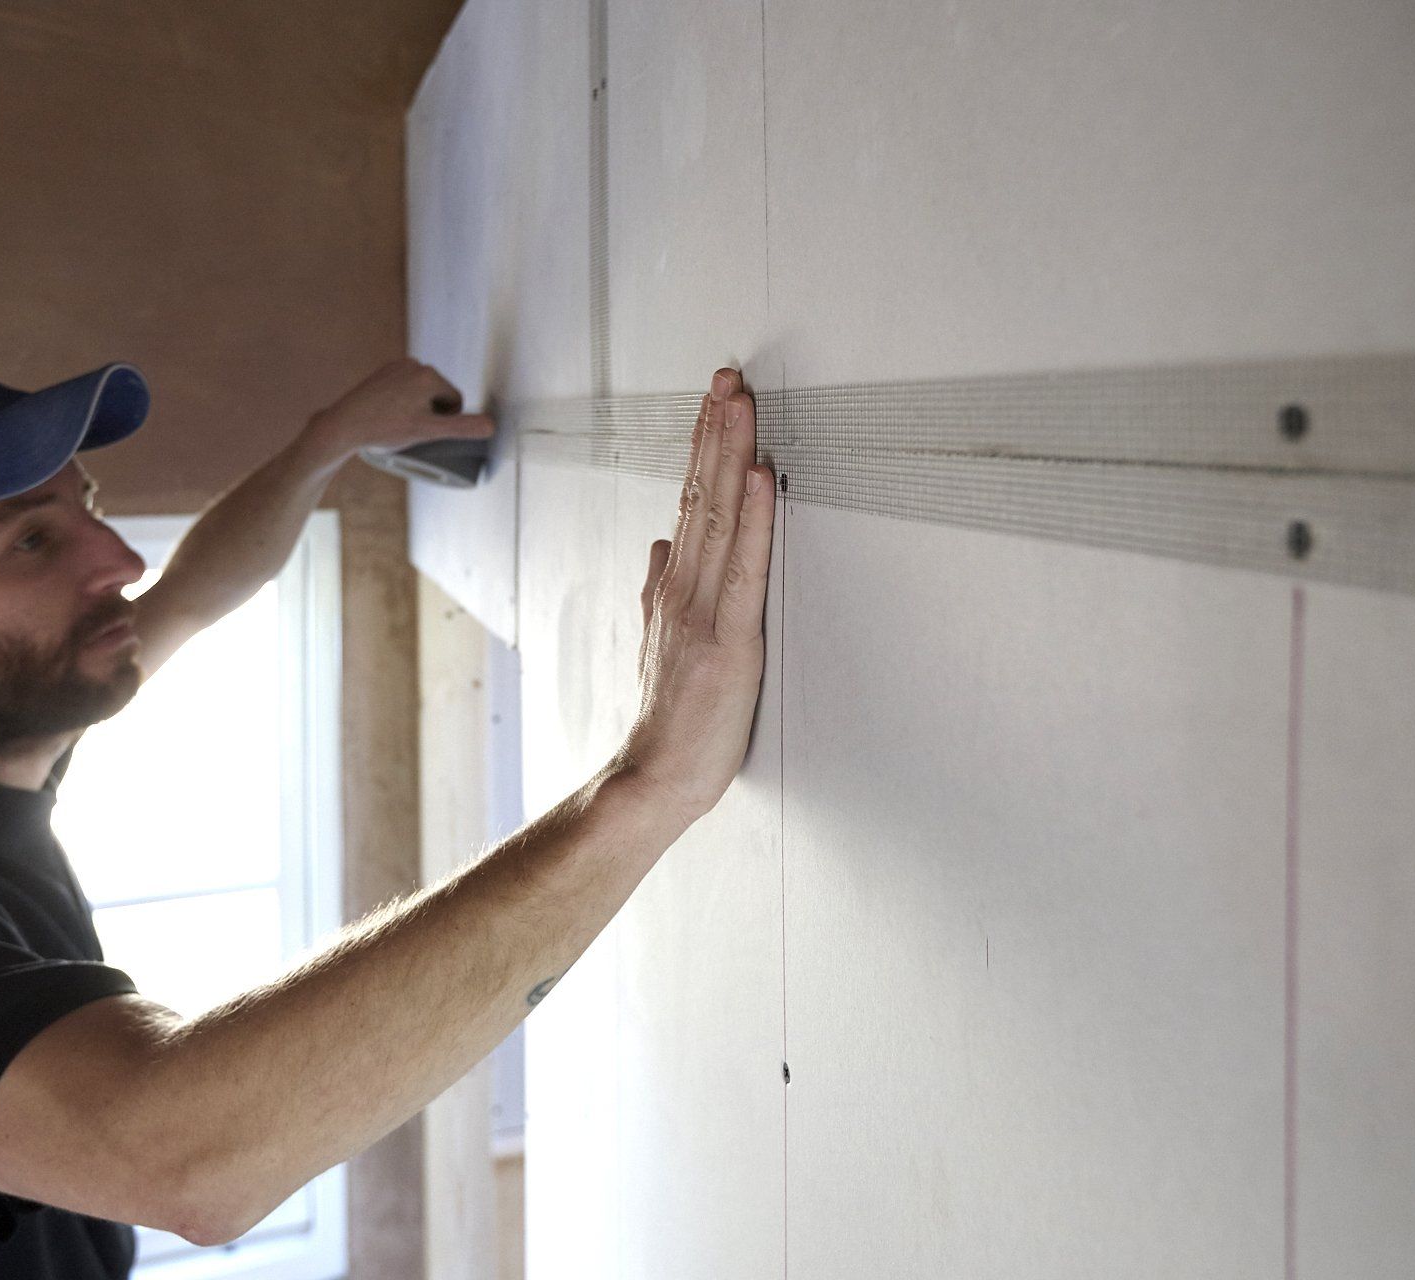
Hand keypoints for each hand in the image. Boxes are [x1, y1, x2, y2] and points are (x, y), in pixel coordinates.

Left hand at [303, 358, 494, 461]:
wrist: (343, 425)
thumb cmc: (385, 429)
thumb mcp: (428, 432)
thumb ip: (462, 427)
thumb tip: (491, 425)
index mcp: (430, 375)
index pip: (455, 402)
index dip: (443, 421)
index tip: (421, 428)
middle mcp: (415, 364)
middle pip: (438, 395)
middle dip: (429, 412)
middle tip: (406, 427)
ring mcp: (397, 366)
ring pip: (421, 393)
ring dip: (415, 408)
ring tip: (395, 421)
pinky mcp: (383, 372)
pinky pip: (404, 389)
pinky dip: (401, 402)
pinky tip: (386, 413)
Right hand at [620, 368, 775, 824]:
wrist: (654, 777)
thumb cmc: (669, 719)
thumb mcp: (659, 642)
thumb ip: (658, 591)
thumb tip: (661, 546)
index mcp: (673, 589)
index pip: (690, 502)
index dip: (702, 448)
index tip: (714, 400)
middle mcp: (683, 590)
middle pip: (702, 495)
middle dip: (715, 431)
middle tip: (728, 376)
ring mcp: (703, 612)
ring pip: (720, 518)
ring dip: (730, 456)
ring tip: (738, 404)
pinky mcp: (730, 641)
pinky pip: (744, 568)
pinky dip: (755, 518)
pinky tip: (760, 478)